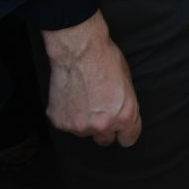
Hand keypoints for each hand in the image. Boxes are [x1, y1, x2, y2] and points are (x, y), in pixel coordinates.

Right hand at [42, 12, 142, 146]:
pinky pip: (66, 123)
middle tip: (98, 108)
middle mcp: (103, 125)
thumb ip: (125, 107)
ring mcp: (79, 125)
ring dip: (84, 120)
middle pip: (105, 139)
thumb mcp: (128, 84)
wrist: (79, 49)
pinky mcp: (60, 122)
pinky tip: (70, 95)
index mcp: (124, 116)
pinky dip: (67, 113)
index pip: (128, 140)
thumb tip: (122, 119)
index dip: (124, 132)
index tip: (120, 128)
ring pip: (84, 131)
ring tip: (83, 96)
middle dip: (103, 127)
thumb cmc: (105, 59)